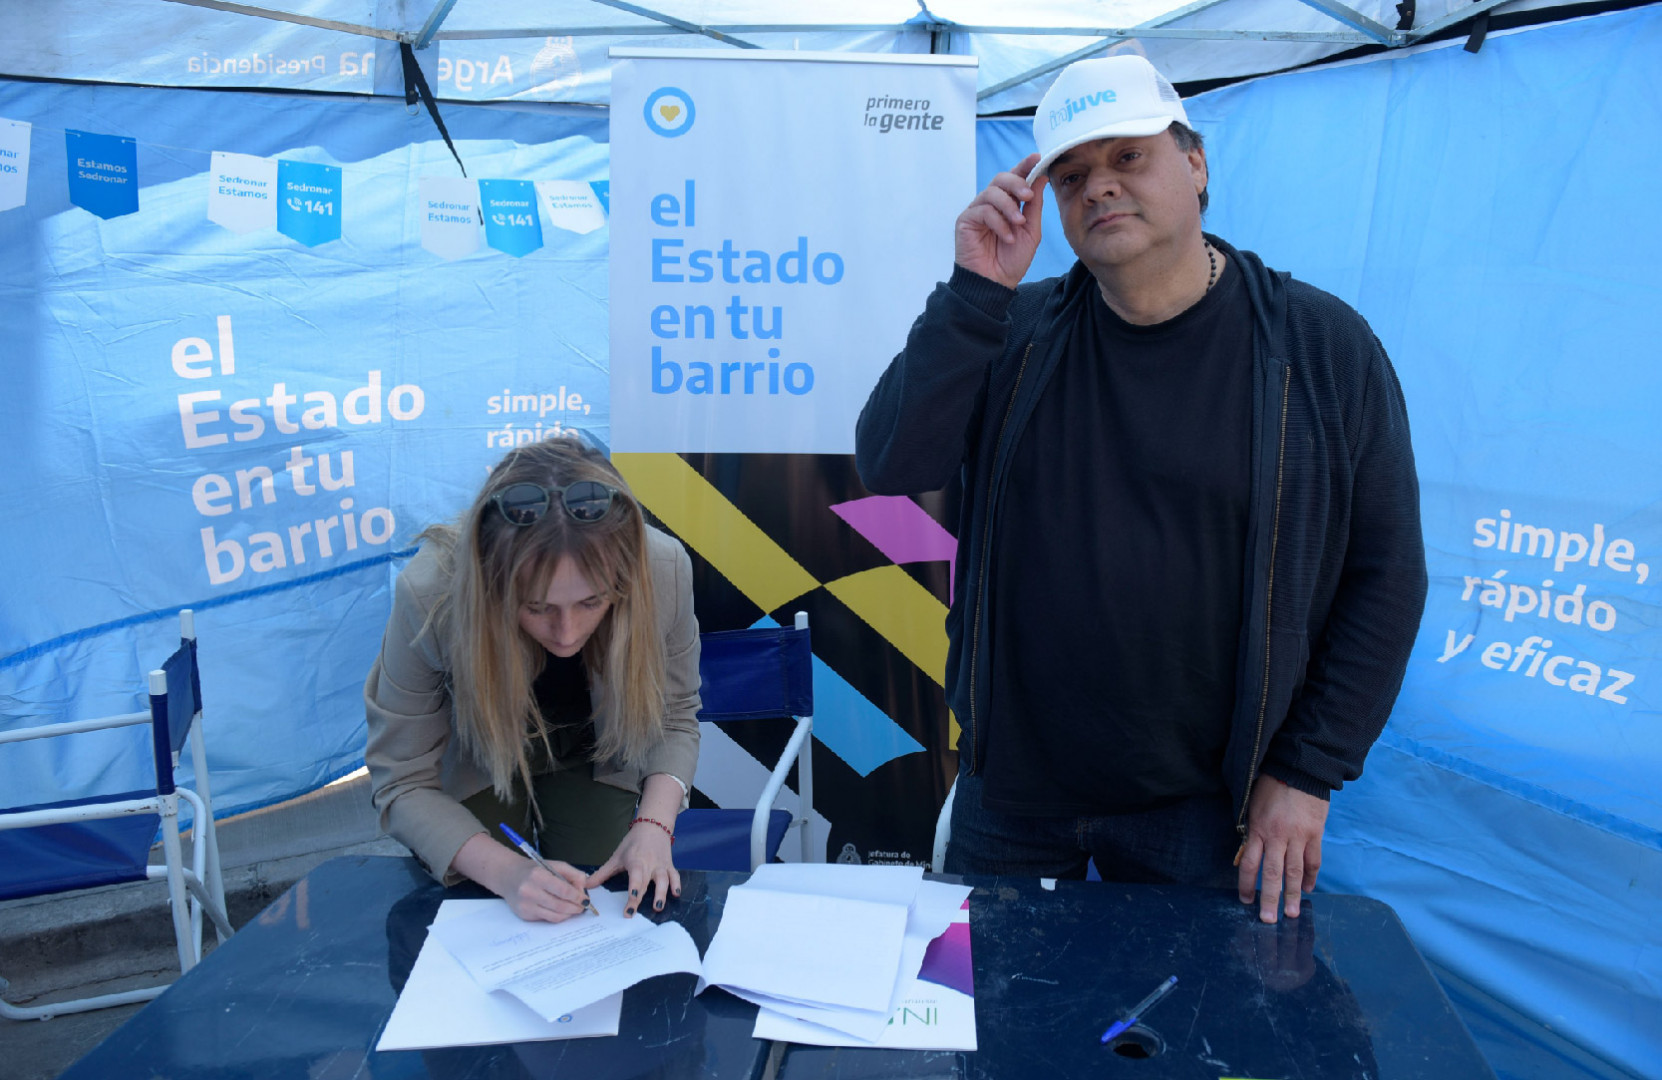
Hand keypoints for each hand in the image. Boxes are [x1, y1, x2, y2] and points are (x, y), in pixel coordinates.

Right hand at [451, 831, 592, 922]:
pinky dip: (557, 916)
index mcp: (538, 875)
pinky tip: (561, 910)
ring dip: (568, 914)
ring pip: (555, 916)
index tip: (585, 899)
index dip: (577, 897)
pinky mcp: (524, 915)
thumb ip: (573, 874)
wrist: (509, 877)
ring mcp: (525, 905)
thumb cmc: (535, 870)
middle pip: (560, 905)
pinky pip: (547, 919)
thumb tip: (583, 890)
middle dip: (575, 908)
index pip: (563, 890)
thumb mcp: (554, 865)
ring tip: (574, 909)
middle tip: (583, 907)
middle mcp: (529, 891)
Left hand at [588, 819, 678, 916]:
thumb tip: (586, 885)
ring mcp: (661, 865)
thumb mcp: (616, 857)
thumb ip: (602, 873)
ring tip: (658, 907)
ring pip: (664, 880)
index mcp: (635, 862)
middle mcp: (649, 864)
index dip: (632, 893)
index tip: (628, 908)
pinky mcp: (669, 865)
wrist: (652, 826)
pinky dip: (676, 885)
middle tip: (634, 913)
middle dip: (641, 899)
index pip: (634, 880)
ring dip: (662, 893)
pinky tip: (676, 895)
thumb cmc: (632, 843)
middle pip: (646, 883)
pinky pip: (675, 875)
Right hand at [954, 153, 1046, 289]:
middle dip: (1016, 183)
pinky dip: (998, 222)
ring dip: (1009, 207)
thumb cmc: (1012, 260)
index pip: (1014, 179)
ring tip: (1018, 225)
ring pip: (991, 192)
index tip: (1036, 157)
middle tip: (1028, 196)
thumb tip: (1040, 177)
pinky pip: (983, 210)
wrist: (995, 284)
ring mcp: (977, 211)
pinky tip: (1006, 237)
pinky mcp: (965, 221)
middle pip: (1000, 178)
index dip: (1024, 166)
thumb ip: (1034, 206)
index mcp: (1008, 204)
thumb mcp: (1031, 231)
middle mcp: (991, 204)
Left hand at [1237, 775, 1328, 922]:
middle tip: (1270, 920)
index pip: (1249, 864)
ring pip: (1295, 871)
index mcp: (1258, 829)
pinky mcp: (1315, 833)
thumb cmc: (1270, 786)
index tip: (1246, 900)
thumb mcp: (1252, 807)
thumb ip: (1252, 832)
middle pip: (1273, 874)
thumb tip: (1247, 855)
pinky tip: (1307, 889)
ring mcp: (1298, 836)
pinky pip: (1313, 860)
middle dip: (1270, 899)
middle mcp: (1277, 836)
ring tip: (1292, 914)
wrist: (1299, 768)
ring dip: (1292, 894)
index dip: (1246, 884)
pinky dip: (1310, 876)